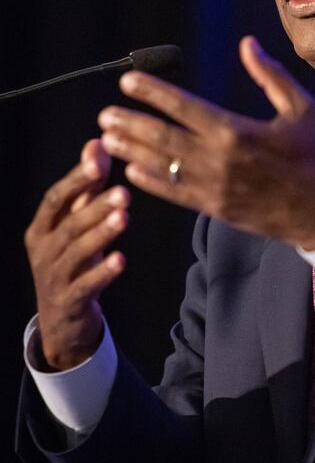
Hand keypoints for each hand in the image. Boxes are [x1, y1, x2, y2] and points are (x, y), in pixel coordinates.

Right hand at [24, 139, 129, 369]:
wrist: (61, 320)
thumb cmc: (72, 260)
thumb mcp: (76, 223)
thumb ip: (87, 186)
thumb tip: (96, 142)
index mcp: (42, 227)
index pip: (56, 198)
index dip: (76, 180)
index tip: (99, 162)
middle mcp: (43, 250)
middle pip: (68, 224)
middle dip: (95, 206)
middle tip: (123, 192)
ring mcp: (53, 277)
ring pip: (76, 252)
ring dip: (100, 234)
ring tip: (124, 218)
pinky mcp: (68, 301)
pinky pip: (85, 285)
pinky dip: (102, 273)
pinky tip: (121, 260)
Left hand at [98, 36, 314, 249]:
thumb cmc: (313, 157)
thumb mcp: (300, 109)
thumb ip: (270, 76)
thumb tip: (247, 43)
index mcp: (237, 131)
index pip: (183, 106)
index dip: (152, 92)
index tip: (128, 81)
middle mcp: (219, 158)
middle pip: (163, 137)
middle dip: (131, 123)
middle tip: (105, 114)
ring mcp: (214, 186)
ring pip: (162, 166)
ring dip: (132, 151)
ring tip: (107, 139)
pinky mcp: (214, 208)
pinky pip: (174, 193)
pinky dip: (150, 182)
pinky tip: (130, 172)